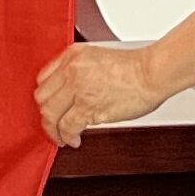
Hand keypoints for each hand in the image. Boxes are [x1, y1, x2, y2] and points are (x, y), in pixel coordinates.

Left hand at [34, 43, 172, 146]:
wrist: (152, 73)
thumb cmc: (135, 67)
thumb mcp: (98, 56)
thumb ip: (80, 69)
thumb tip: (72, 89)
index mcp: (72, 56)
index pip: (44, 78)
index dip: (46, 95)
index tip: (51, 104)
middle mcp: (70, 71)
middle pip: (42, 97)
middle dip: (46, 113)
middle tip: (53, 122)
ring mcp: (77, 89)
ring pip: (50, 113)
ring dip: (53, 129)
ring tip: (60, 136)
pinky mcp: (88, 107)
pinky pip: (67, 126)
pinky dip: (67, 136)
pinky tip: (73, 140)